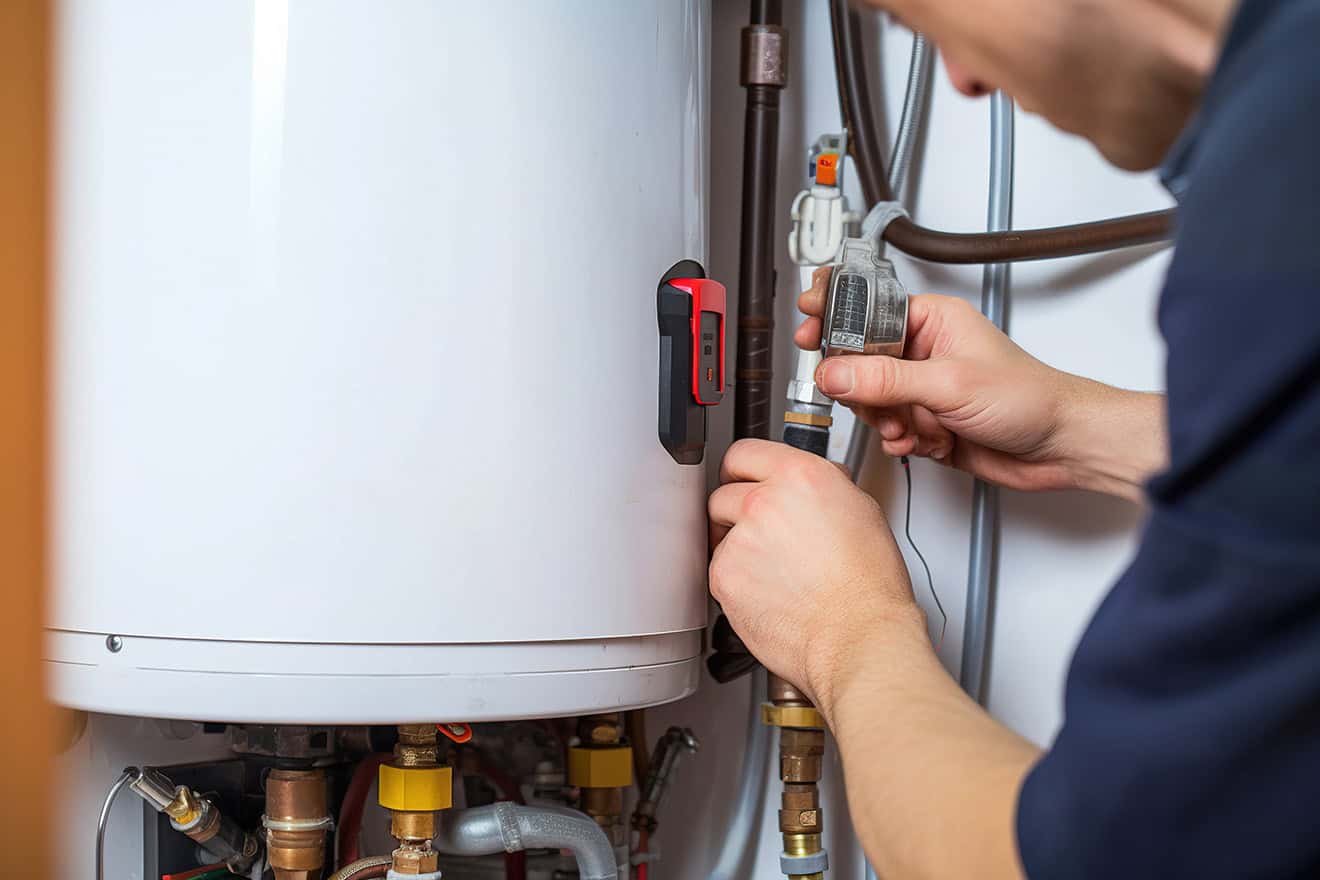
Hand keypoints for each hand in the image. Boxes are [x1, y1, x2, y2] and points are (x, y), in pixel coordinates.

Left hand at [708, 439, 929, 713]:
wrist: (858, 636)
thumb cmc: (868, 585)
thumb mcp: (860, 511)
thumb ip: (821, 488)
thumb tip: (805, 487)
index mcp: (799, 476)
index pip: (744, 452)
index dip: (742, 470)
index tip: (741, 479)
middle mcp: (764, 501)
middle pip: (723, 493)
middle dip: (736, 511)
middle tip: (761, 534)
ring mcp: (740, 539)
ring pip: (719, 534)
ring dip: (736, 546)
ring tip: (773, 570)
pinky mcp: (724, 576)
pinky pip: (719, 570)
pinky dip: (735, 580)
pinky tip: (767, 590)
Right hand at [795, 267, 1165, 498]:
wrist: (1061, 447)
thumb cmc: (1031, 398)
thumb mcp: (950, 383)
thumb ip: (886, 379)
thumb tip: (836, 373)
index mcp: (933, 320)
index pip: (868, 310)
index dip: (836, 319)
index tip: (809, 326)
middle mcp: (925, 351)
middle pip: (860, 363)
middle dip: (868, 390)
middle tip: (880, 400)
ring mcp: (923, 388)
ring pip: (872, 401)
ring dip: (889, 420)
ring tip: (917, 426)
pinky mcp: (926, 422)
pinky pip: (889, 429)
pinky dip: (902, 440)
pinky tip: (926, 441)